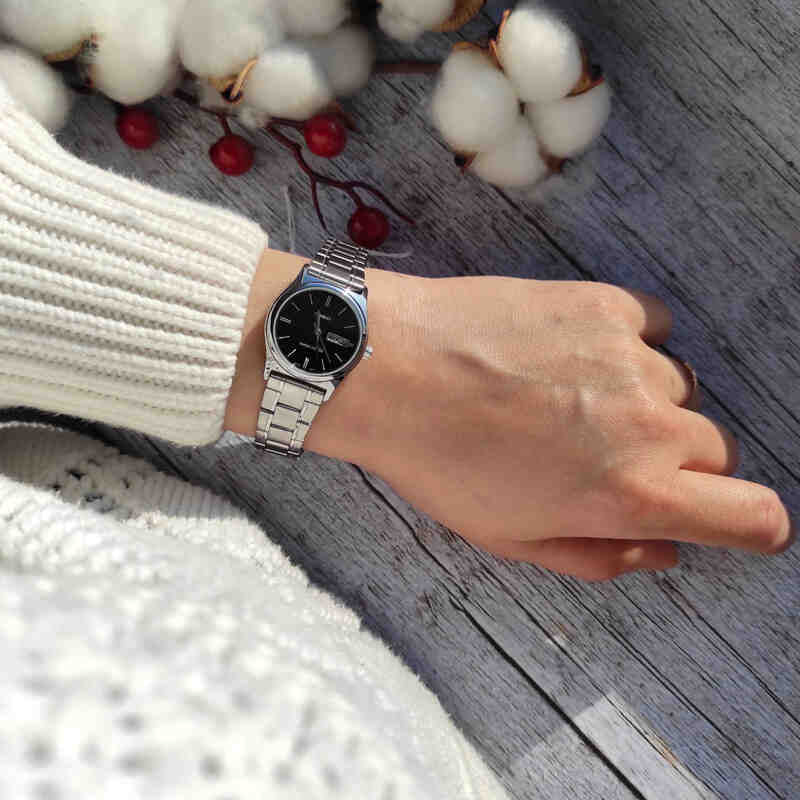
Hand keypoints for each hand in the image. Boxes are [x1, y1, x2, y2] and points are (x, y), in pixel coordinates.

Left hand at [227, 252, 794, 580]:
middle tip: (601, 457)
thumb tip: (660, 550)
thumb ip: (599, 557)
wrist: (391, 369)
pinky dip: (627, 347)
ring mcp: (632, 356)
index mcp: (631, 493)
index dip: (751, 525)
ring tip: (569, 399)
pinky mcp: (606, 304)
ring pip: (678, 389)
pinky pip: (653, 329)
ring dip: (642, 402)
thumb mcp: (510, 538)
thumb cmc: (440, 462)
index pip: (753, 516)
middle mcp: (649, 423)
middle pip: (713, 450)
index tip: (732, 520)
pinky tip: (573, 353)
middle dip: (672, 464)